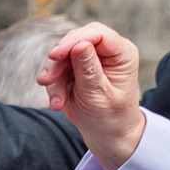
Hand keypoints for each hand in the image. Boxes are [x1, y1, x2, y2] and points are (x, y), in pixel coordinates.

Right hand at [36, 22, 146, 169]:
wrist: (107, 134)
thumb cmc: (110, 117)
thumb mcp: (98, 94)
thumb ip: (88, 69)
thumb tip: (79, 44)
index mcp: (122, 54)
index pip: (97, 34)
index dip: (74, 40)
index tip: (54, 55)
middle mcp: (107, 53)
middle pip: (76, 41)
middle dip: (59, 61)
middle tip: (46, 80)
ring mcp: (90, 61)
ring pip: (62, 58)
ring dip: (54, 79)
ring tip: (57, 102)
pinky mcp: (75, 71)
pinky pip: (56, 71)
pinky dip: (53, 87)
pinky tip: (58, 104)